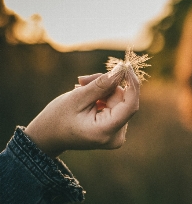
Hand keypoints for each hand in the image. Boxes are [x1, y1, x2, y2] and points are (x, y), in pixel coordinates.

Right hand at [24, 69, 139, 158]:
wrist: (48, 137)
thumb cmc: (57, 119)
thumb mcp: (77, 98)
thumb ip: (100, 85)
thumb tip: (121, 70)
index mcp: (106, 132)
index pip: (131, 105)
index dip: (132, 84)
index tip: (126, 66)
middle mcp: (116, 137)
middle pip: (122, 100)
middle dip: (106, 85)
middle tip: (82, 80)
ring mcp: (117, 135)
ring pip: (118, 100)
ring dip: (101, 90)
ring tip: (80, 88)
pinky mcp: (115, 129)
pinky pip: (115, 106)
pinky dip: (102, 97)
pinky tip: (86, 97)